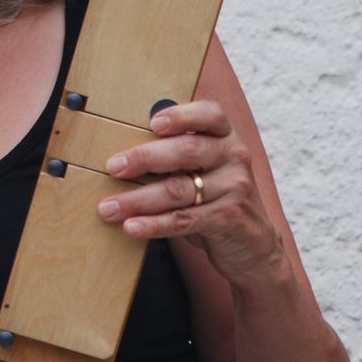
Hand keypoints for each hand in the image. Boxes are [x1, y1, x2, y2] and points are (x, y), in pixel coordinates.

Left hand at [95, 99, 283, 286]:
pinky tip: (131, 227)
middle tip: (113, 167)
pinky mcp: (229, 219)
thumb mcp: (204, 170)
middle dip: (145, 157)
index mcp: (226, 137)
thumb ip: (176, 155)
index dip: (181, 115)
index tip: (152, 123)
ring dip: (138, 199)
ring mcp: (235, 188)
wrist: (254, 247)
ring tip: (108, 208)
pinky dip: (153, 225)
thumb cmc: (214, 200)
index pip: (210, 114)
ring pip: (179, 190)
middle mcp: (234, 157)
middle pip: (187, 150)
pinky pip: (184, 220)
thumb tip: (122, 151)